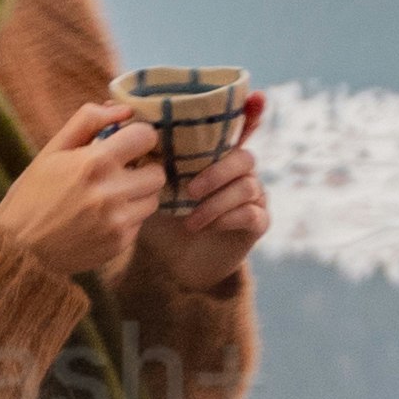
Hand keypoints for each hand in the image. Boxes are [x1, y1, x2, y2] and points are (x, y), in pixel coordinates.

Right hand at [0, 102, 170, 285]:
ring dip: (137, 195)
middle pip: (157, 172)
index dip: (138, 138)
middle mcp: (112, 193)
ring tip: (110, 196)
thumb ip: (88, 121)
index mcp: (94, 162)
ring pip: (153, 199)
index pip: (146, 137)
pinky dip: (127, 218)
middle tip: (121, 172)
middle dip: (142, 169)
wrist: (19, 249)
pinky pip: (140, 223)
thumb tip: (124, 109)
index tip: (127, 144)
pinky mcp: (120, 244)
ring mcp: (118, 222)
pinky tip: (101, 218)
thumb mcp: (52, 150)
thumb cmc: (32, 194)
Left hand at [161, 138, 272, 268]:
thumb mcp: (152, 193)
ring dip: (216, 203)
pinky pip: (252, 214)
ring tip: (190, 221)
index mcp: (218, 160)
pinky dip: (227, 219)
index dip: (224, 134)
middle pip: (245, 159)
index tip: (204, 142)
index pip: (229, 138)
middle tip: (190, 192)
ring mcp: (254, 198)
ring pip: (248, 187)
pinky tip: (208, 228)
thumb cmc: (163, 222)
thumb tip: (139, 140)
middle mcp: (241, 174)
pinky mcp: (259, 223)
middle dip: (216, 174)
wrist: (173, 263)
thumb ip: (153, 168)